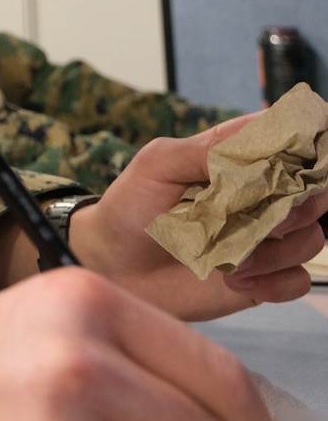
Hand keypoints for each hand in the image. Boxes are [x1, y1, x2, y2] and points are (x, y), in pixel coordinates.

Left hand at [69, 116, 327, 318]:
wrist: (113, 265)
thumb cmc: (130, 207)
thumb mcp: (158, 164)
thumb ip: (206, 148)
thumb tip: (257, 138)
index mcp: (237, 160)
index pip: (293, 144)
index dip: (305, 152)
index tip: (291, 168)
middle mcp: (258, 196)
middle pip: (316, 192)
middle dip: (297, 207)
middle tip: (264, 222)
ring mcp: (262, 237)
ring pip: (310, 238)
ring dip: (276, 251)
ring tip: (231, 260)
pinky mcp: (261, 276)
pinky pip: (296, 280)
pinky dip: (273, 282)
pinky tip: (235, 281)